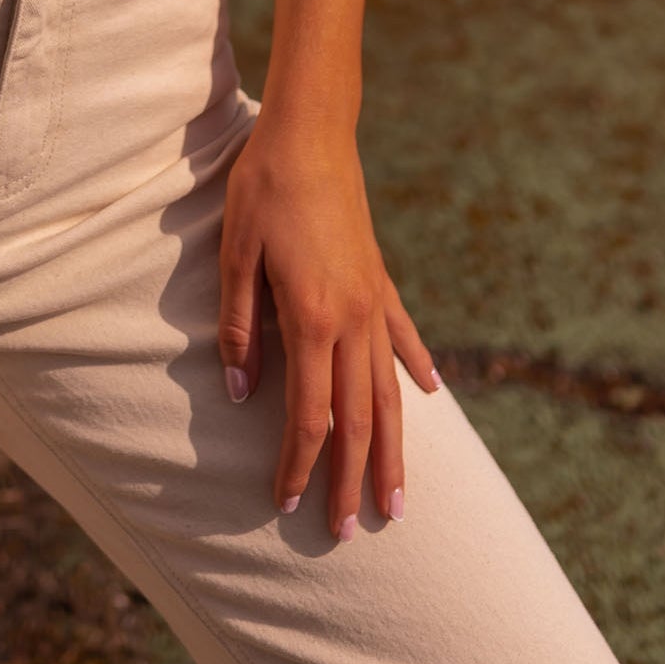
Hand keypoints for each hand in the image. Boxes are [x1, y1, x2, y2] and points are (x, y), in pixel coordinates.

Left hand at [218, 117, 439, 539]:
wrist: (310, 130)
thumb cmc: (263, 187)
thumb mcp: (235, 255)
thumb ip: (240, 328)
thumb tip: (242, 394)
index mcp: (312, 316)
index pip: (310, 414)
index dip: (299, 464)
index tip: (285, 503)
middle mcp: (352, 317)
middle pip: (358, 417)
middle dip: (353, 479)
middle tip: (350, 533)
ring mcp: (372, 298)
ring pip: (389, 391)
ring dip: (392, 448)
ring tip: (397, 500)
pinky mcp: (379, 275)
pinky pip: (403, 335)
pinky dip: (416, 369)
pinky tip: (429, 397)